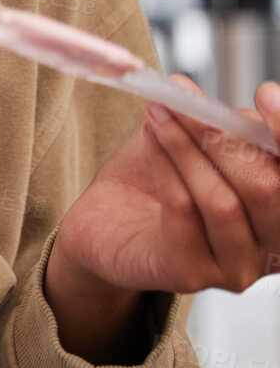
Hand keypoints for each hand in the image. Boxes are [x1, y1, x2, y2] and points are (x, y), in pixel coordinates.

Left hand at [45, 75, 279, 360]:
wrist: (104, 221)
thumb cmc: (158, 179)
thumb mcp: (198, 142)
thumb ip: (224, 125)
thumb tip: (221, 95)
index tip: (264, 94)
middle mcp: (271, 247)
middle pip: (267, 189)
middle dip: (222, 136)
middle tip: (183, 101)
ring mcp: (234, 268)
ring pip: (222, 202)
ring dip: (187, 148)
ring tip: (159, 114)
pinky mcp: (190, 274)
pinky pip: (183, 214)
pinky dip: (166, 166)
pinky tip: (150, 137)